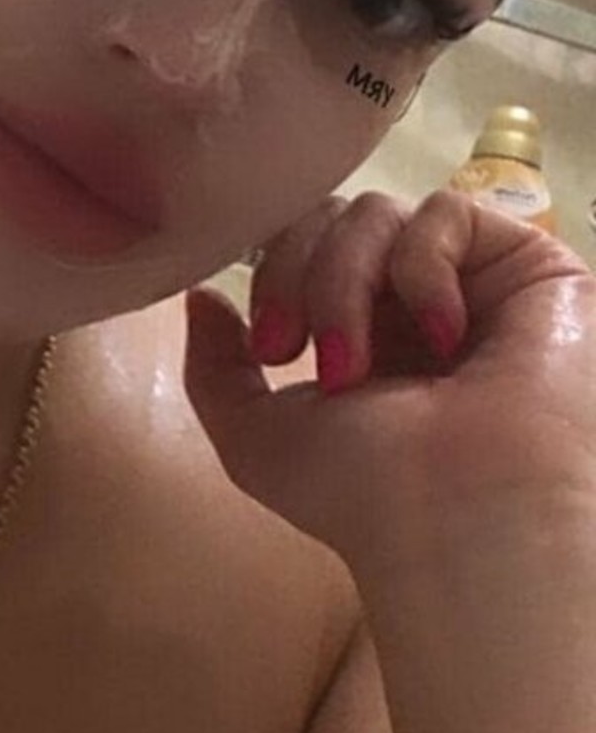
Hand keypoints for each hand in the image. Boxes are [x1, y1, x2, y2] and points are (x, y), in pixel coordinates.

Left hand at [184, 190, 595, 573]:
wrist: (459, 520)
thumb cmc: (364, 496)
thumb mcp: (258, 440)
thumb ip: (216, 369)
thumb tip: (202, 296)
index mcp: (363, 335)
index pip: (304, 246)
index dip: (272, 273)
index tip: (268, 347)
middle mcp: (416, 304)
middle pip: (331, 218)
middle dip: (296, 275)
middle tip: (294, 350)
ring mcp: (472, 281)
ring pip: (377, 213)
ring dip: (344, 283)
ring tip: (355, 365)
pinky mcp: (529, 266)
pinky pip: (448, 213)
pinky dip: (422, 269)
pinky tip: (441, 337)